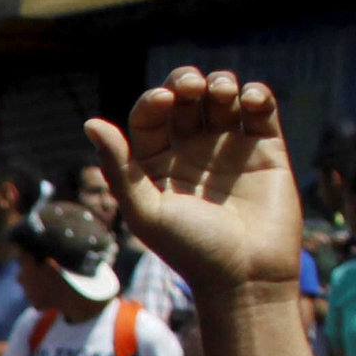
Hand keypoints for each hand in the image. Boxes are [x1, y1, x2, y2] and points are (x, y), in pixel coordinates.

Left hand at [88, 66, 301, 299]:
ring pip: (222, 97)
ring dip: (221, 83)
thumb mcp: (145, 211)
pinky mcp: (266, 148)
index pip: (150, 117)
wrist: (246, 274)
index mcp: (156, 165)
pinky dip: (255, 94)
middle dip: (186, 82)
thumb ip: (118, 167)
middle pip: (185, 99)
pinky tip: (249, 100)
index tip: (163, 100)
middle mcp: (191, 152)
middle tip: (192, 87)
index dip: (154, 100)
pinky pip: (260, 108)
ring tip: (222, 94)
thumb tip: (90, 123)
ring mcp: (229, 147)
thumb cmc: (189, 249)